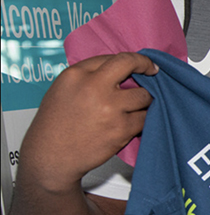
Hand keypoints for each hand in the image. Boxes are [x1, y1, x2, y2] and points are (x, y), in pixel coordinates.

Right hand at [21, 53, 157, 192]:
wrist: (51, 157)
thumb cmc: (55, 125)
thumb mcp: (63, 90)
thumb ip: (89, 77)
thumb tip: (121, 71)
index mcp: (76, 75)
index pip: (112, 57)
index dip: (130, 60)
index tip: (141, 62)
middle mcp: (93, 87)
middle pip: (130, 64)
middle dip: (146, 65)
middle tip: (153, 71)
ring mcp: (110, 108)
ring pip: (144, 95)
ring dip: (144, 100)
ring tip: (136, 106)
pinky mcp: (121, 128)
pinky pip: (144, 118)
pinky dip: (142, 119)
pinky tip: (134, 122)